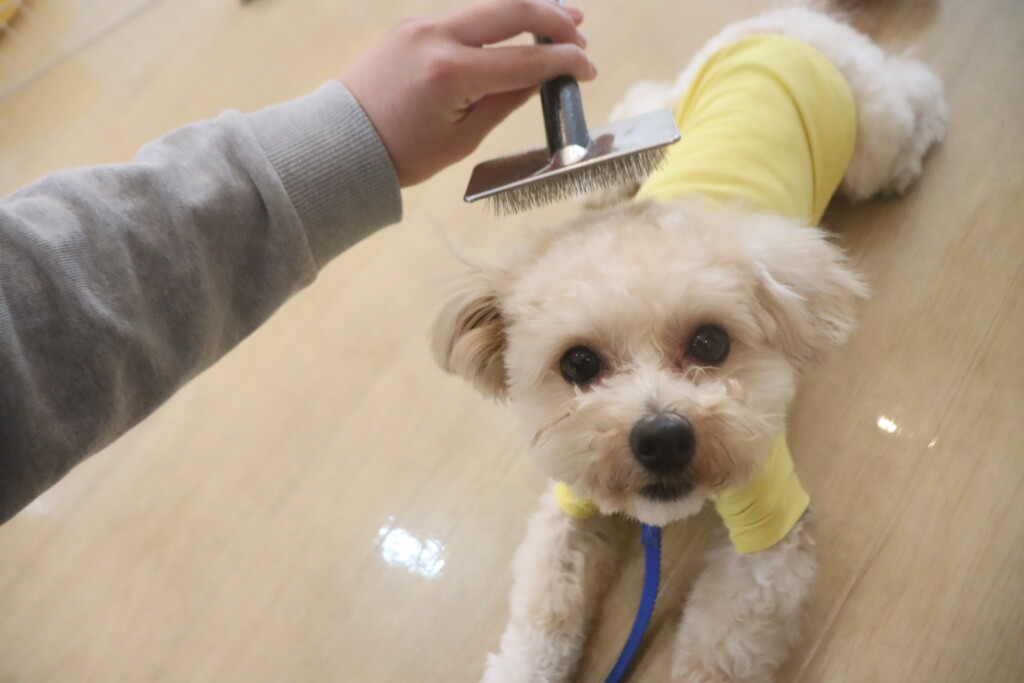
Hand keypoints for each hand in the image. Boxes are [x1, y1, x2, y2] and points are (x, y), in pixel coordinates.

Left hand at [340, 0, 595, 186]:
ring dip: (527, 10)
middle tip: (581, 31)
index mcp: (451, 74)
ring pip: (488, 5)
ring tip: (561, 18)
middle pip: (511, 10)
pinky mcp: (413, 24)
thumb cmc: (401, 151)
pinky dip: (497, 19)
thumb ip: (505, 100)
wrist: (343, 142)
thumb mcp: (463, 137)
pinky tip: (517, 25)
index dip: (564, 64)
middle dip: (553, 18)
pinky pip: (465, 15)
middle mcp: (436, 37)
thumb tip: (541, 77)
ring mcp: (422, 25)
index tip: (589, 70)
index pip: (524, 61)